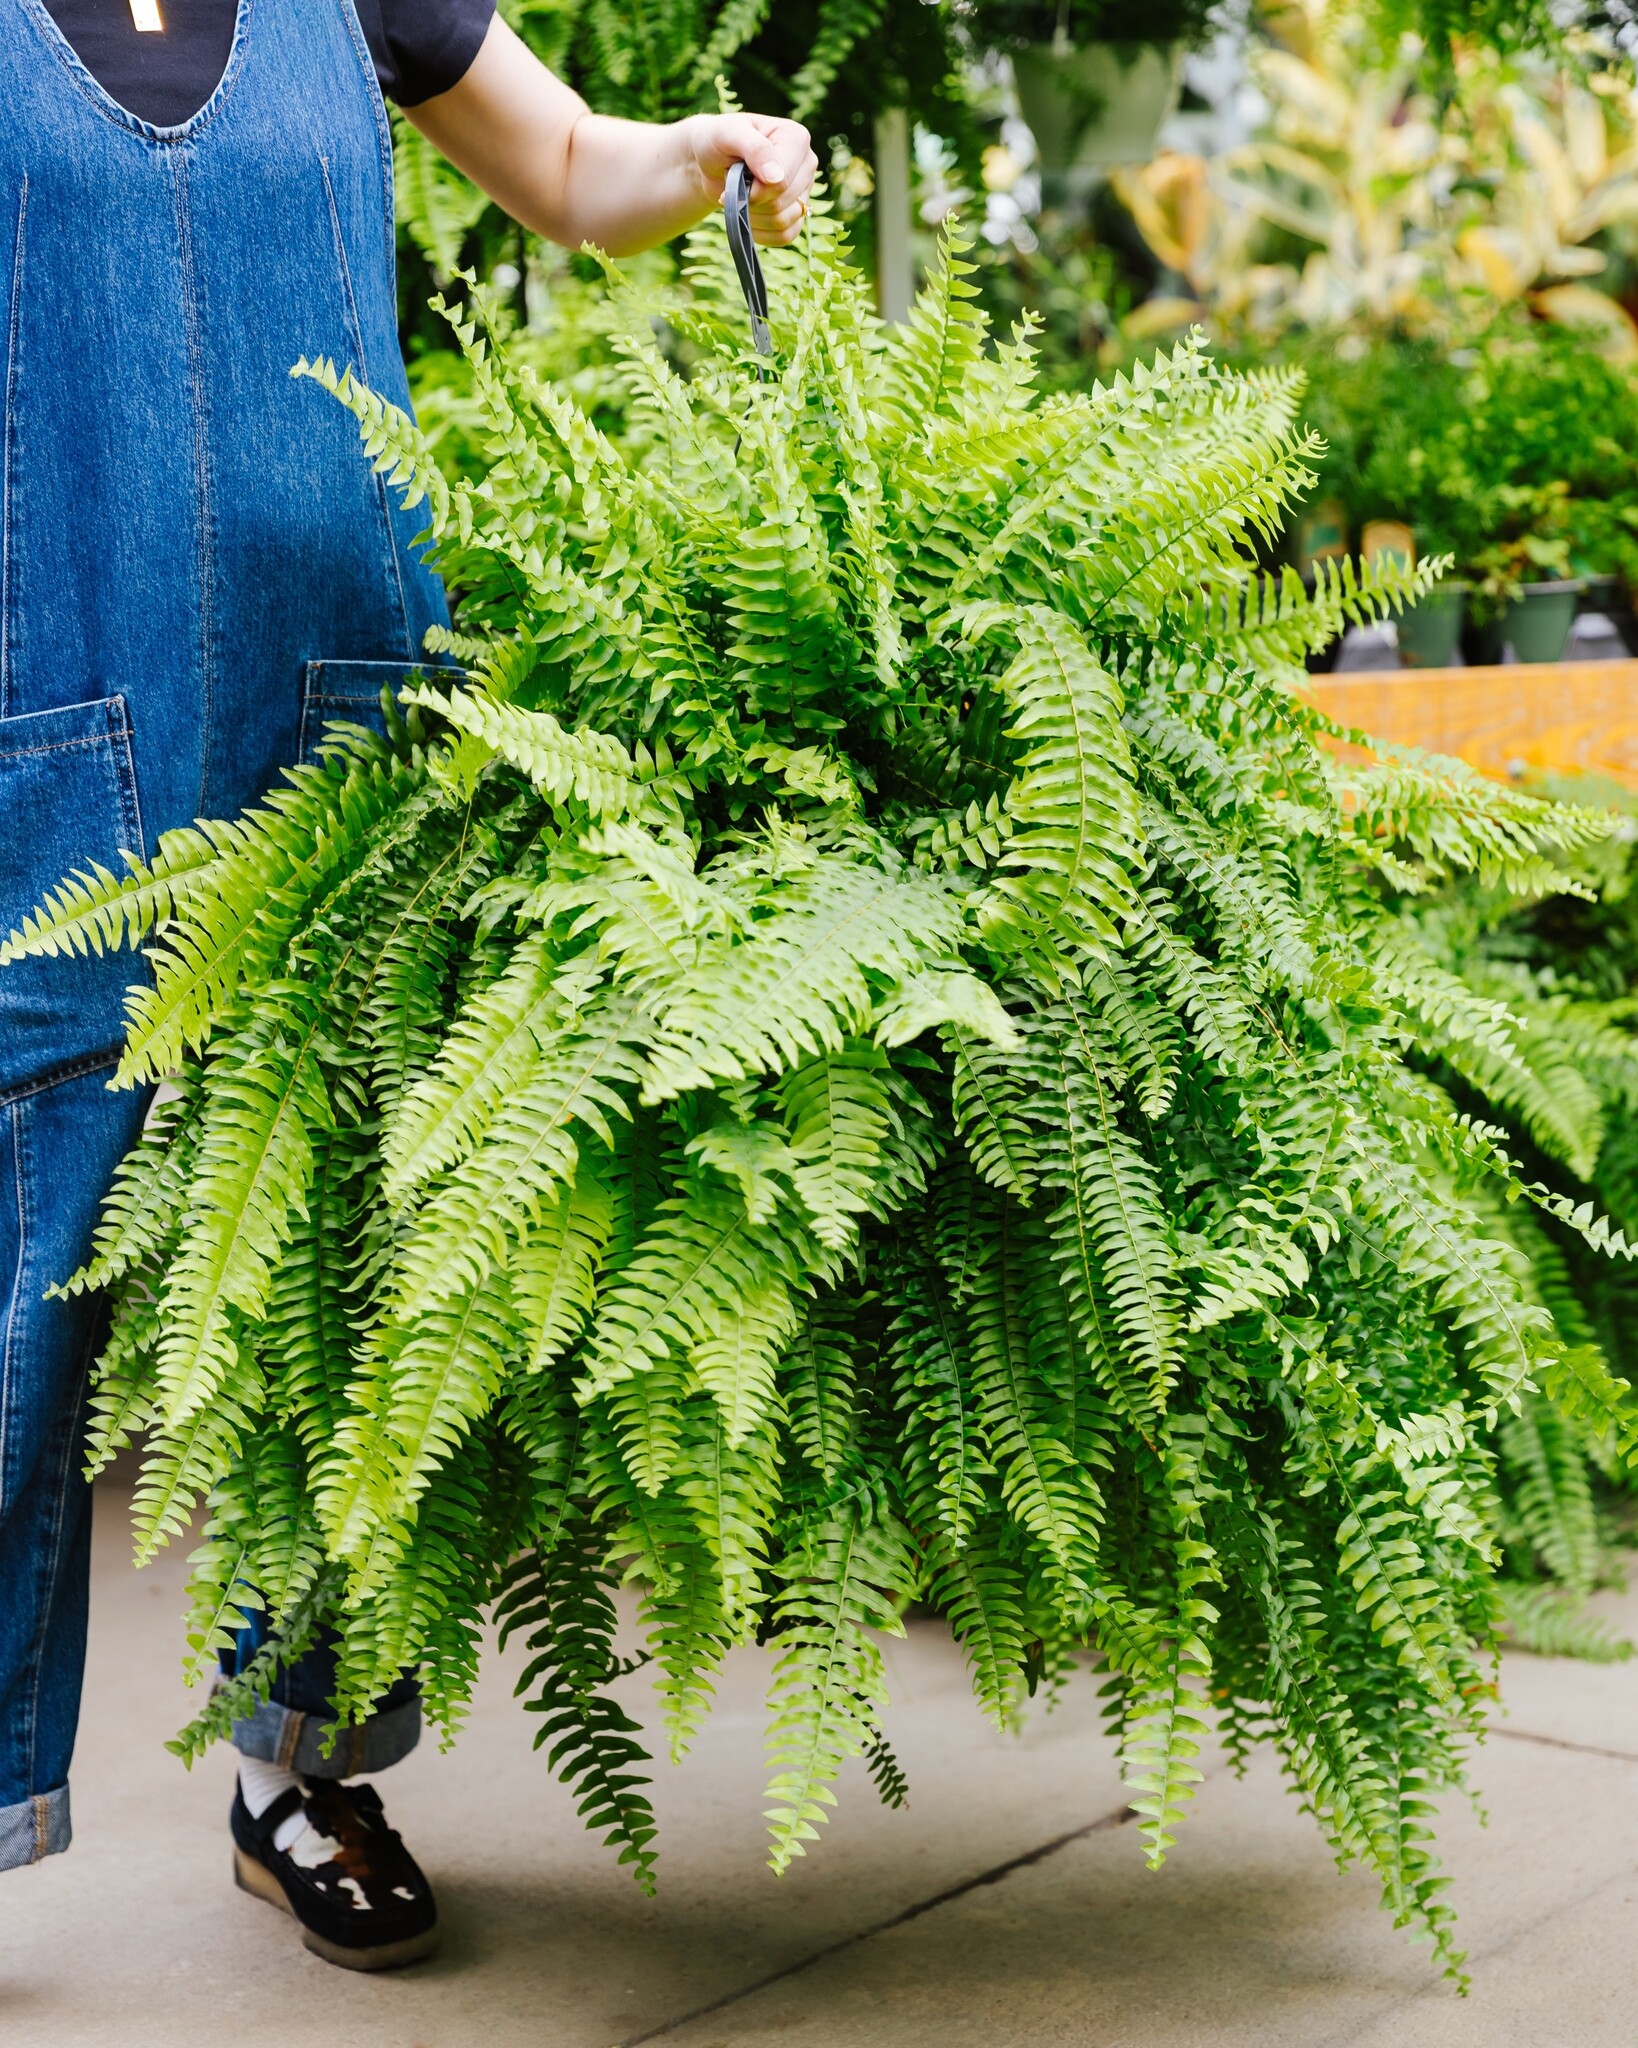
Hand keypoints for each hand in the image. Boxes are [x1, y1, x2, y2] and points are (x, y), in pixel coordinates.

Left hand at [684, 113, 817, 245]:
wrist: (710, 161)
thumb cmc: (718, 140)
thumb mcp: (729, 134)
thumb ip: (754, 149)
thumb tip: (776, 177)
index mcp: (796, 139)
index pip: (783, 181)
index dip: (756, 190)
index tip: (736, 179)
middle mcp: (806, 164)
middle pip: (783, 203)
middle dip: (753, 201)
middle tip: (736, 185)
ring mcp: (804, 190)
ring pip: (784, 222)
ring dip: (754, 216)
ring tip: (741, 197)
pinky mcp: (797, 213)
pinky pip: (785, 236)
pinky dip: (762, 233)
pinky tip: (748, 217)